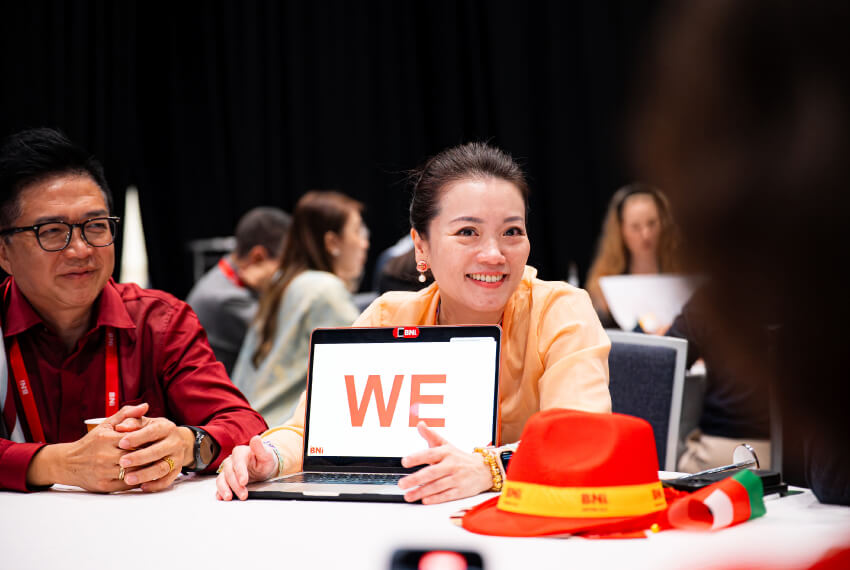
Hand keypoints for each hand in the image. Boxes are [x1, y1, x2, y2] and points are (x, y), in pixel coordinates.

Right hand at [25, 403, 148, 491]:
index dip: (148, 440)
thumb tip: (146, 406)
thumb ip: (126, 414)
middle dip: (150, 455)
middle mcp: (104, 456)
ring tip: (158, 464)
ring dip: (146, 469)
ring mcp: (104, 472)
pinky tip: (146, 475)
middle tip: (163, 453)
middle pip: (136, 457)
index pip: (134, 439)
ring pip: (133, 472)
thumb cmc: (91, 442)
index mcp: (106, 439)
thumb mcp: (106, 424)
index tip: (159, 439)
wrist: (68, 463)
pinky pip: (127, 484)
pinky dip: (138, 480)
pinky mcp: (104, 486)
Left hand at [114, 412, 194, 492]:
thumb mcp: (144, 422)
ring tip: (127, 479)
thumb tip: (120, 427)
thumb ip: (131, 422)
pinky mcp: (176, 471)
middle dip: (139, 457)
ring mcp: (177, 458)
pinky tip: (141, 487)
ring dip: (145, 474)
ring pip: (162, 468)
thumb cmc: (152, 431)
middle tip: (122, 462)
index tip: (121, 443)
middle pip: (158, 451)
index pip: (152, 431)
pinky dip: (155, 485)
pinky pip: (167, 480)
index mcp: (166, 427)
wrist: (174, 441)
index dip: (137, 437)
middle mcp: (175, 442)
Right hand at [215, 436, 277, 500]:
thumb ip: (260, 448)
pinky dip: (219, 491)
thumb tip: (256, 438)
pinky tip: (221, 496)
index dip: (240, 472)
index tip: (243, 481)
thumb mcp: (266, 454)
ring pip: (222, 479)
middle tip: (243, 494)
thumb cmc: (264, 460)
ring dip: (224, 489)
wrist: (263, 467)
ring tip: (229, 497)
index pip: (238, 461)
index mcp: (241, 452)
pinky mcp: (226, 479)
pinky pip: (220, 485)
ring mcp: (228, 470)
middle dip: (235, 485)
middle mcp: (232, 461)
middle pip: (230, 472)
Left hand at [397, 421, 492, 503]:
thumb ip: (431, 435)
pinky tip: (424, 500)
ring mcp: (456, 478)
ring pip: (437, 486)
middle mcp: (451, 465)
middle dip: (415, 479)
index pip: (430, 454)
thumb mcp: (446, 444)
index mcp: (446, 452)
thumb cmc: (459, 457)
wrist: (484, 469)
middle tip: (402, 483)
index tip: (404, 462)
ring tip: (408, 495)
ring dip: (421, 492)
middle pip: (431, 472)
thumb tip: (420, 424)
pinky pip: (446, 495)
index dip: (417, 458)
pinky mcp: (461, 491)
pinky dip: (435, 498)